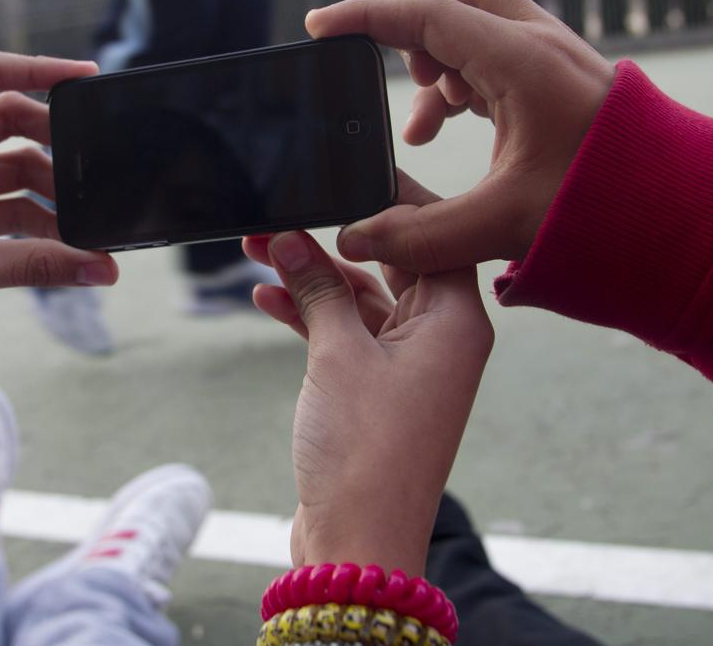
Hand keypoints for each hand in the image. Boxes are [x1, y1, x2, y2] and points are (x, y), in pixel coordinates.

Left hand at [0, 44, 117, 387]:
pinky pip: (5, 211)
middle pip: (2, 120)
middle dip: (51, 141)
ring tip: (88, 221)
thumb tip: (100, 266)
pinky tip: (68, 248)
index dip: (29, 66)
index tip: (81, 78)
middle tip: (94, 164)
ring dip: (48, 193)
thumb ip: (33, 264)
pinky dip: (36, 226)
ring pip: (9, 170)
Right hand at [243, 226, 492, 574]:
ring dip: (313, 279)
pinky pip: (347, 337)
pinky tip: (267, 298)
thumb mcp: (338, 354)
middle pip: (392, 266)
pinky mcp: (379, 392)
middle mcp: (441, 340)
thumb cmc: (366, 452)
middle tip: (283, 214)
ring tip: (257, 248)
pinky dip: (311, 318)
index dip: (392, 202)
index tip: (352, 171)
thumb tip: (292, 241)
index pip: (433, 237)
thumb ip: (319, 289)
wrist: (360, 542)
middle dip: (333, 240)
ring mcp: (410, 368)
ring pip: (362, 302)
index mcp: (455, 322)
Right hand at [306, 0, 615, 271]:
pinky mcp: (550, 72)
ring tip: (424, 127)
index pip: (422, 15)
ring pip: (468, 17)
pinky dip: (458, 77)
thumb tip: (358, 236)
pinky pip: (487, 47)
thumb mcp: (503, 224)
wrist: (683, 209)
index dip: (363, 18)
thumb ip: (422, 236)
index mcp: (520, 61)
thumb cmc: (609, 208)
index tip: (321, 27)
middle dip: (408, 24)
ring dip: (434, 60)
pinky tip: (453, 126)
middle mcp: (534, 41)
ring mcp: (546, 52)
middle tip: (398, 78)